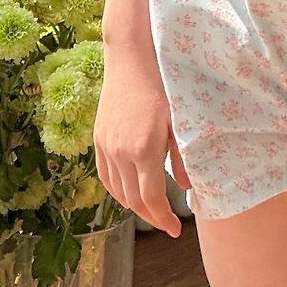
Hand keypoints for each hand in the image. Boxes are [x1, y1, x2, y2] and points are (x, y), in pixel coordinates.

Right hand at [93, 41, 190, 237]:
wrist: (131, 57)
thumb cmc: (162, 85)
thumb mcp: (179, 121)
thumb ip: (183, 158)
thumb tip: (187, 189)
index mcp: (143, 149)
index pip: (151, 199)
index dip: (164, 219)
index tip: (176, 230)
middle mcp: (120, 151)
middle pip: (133, 201)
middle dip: (151, 217)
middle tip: (167, 223)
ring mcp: (106, 145)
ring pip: (116, 191)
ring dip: (134, 206)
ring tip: (152, 210)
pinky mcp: (99, 137)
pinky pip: (105, 175)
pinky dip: (117, 190)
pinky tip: (129, 191)